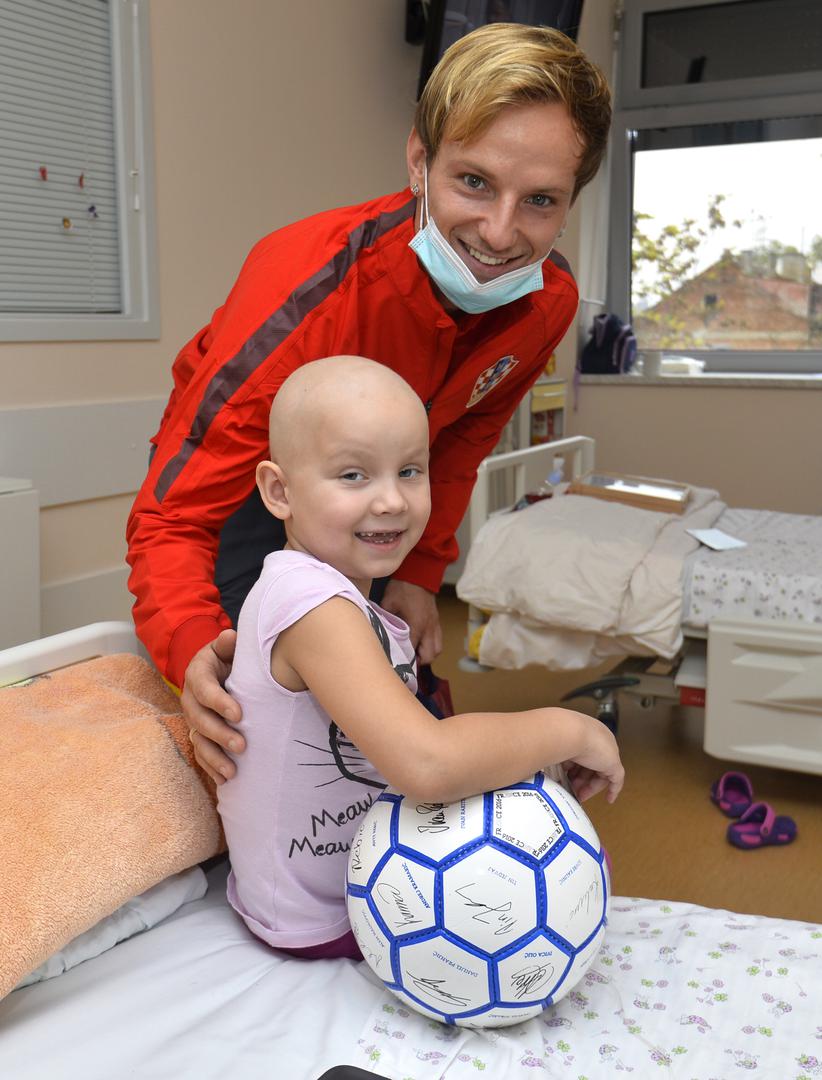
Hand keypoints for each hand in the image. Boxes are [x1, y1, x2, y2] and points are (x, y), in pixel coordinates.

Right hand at [181, 629, 242, 784]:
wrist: (218, 669)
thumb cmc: (227, 657)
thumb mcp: (226, 647)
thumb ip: (228, 644)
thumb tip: (230, 637)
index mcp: (198, 675)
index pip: (205, 689)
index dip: (219, 702)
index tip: (239, 714)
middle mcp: (191, 700)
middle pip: (200, 720)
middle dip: (220, 735)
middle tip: (242, 746)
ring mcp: (194, 720)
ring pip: (199, 741)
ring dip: (215, 758)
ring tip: (232, 772)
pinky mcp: (201, 735)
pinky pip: (202, 754)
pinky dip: (212, 768)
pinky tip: (226, 781)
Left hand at [380, 580, 441, 664]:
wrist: (419, 574)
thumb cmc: (402, 588)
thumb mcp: (388, 604)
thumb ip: (385, 620)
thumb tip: (377, 632)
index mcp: (417, 625)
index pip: (412, 651)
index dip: (404, 660)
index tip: (395, 665)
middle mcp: (429, 628)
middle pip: (429, 656)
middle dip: (419, 662)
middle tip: (406, 660)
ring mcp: (435, 625)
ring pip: (437, 650)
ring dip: (427, 655)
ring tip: (414, 653)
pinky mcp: (437, 621)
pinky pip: (438, 640)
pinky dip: (431, 646)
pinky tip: (420, 643)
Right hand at [563, 713, 624, 803]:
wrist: (568, 732)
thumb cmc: (558, 733)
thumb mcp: (556, 745)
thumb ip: (556, 754)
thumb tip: (549, 764)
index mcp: (586, 731)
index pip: (583, 754)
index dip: (575, 768)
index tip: (567, 778)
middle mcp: (598, 739)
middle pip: (591, 766)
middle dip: (580, 780)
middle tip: (571, 790)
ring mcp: (607, 751)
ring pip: (600, 774)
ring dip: (588, 787)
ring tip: (578, 796)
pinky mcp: (613, 763)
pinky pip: (616, 780)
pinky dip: (613, 790)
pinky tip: (609, 799)